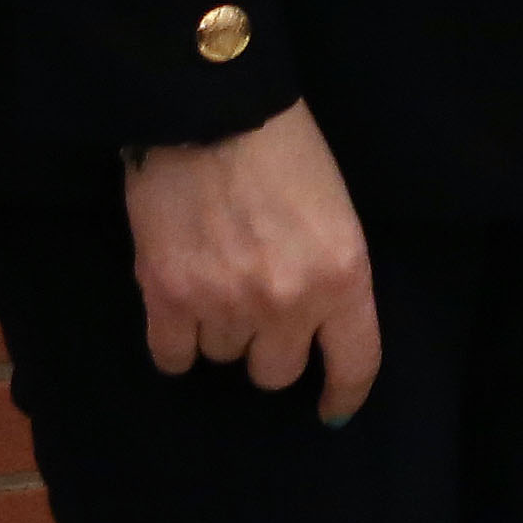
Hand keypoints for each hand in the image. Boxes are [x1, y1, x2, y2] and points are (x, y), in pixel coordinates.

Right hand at [121, 97, 382, 423]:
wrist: (215, 113)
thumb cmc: (287, 152)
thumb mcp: (336, 213)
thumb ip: (330, 274)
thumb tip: (315, 329)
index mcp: (344, 276)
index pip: (355, 362)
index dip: (344, 393)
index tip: (332, 409)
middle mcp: (288, 301)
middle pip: (276, 373)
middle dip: (270, 348)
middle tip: (259, 307)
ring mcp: (225, 304)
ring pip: (223, 358)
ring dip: (222, 331)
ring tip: (218, 278)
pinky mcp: (167, 297)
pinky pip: (173, 358)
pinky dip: (176, 341)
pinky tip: (180, 309)